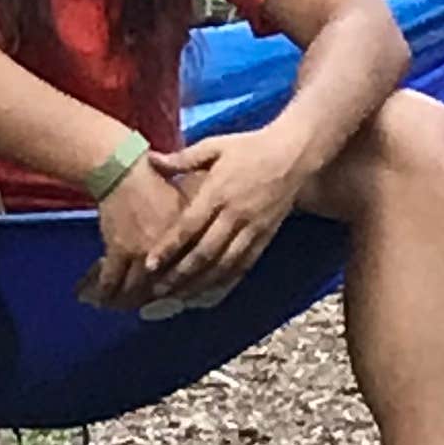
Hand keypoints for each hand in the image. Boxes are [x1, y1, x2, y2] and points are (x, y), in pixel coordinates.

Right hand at [77, 142, 187, 309]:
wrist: (125, 169)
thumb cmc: (158, 177)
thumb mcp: (193, 193)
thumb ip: (202, 218)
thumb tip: (212, 235)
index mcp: (190, 235)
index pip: (190, 271)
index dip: (185, 288)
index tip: (179, 297)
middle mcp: (170, 249)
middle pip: (165, 285)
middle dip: (155, 299)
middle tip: (150, 306)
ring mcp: (143, 251)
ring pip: (137, 286)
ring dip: (128, 299)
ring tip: (122, 305)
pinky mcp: (119, 249)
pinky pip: (111, 278)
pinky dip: (106, 289)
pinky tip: (102, 297)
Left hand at [143, 130, 307, 298]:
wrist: (294, 155)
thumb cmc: (250, 147)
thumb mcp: (215, 146)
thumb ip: (182, 159)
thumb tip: (152, 160)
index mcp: (218, 192)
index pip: (188, 226)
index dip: (169, 248)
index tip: (149, 265)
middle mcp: (234, 214)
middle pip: (204, 253)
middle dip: (179, 275)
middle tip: (157, 291)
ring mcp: (252, 228)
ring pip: (223, 265)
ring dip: (200, 284)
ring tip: (180, 298)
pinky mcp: (265, 237)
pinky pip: (244, 265)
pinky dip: (227, 282)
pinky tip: (211, 293)